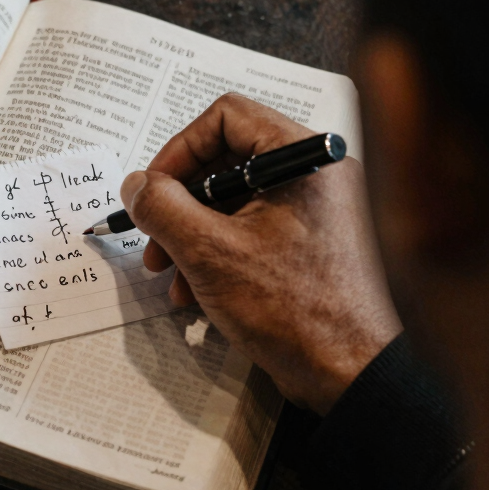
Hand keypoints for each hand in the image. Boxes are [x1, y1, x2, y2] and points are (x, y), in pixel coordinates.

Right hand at [121, 94, 400, 414]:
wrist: (352, 372)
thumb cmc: (298, 311)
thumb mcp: (210, 253)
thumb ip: (163, 208)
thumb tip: (136, 184)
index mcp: (303, 157)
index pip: (226, 117)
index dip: (177, 150)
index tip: (151, 189)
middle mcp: (314, 175)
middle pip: (226, 162)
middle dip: (179, 205)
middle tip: (152, 240)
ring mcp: (314, 211)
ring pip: (234, 202)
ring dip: (191, 236)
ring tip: (169, 277)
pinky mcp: (309, 245)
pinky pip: (252, 230)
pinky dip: (218, 254)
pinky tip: (196, 293)